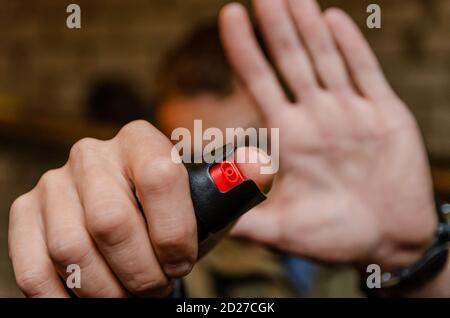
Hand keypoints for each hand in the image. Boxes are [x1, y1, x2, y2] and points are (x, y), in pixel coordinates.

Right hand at [8, 120, 269, 296]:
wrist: (130, 219)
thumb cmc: (173, 216)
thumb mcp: (209, 202)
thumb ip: (235, 185)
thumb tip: (261, 167)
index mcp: (141, 141)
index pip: (161, 177)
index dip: (175, 231)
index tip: (182, 262)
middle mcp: (93, 153)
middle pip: (111, 220)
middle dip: (141, 271)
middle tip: (156, 287)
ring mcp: (54, 181)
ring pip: (73, 247)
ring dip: (108, 289)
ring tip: (130, 296)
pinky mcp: (26, 211)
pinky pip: (35, 266)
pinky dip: (64, 298)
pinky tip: (90, 301)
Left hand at [220, 0, 436, 270]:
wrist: (388, 241)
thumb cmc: (336, 238)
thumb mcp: (283, 230)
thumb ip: (245, 220)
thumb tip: (201, 223)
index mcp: (288, 139)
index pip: (260, 83)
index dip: (244, 50)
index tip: (228, 16)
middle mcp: (316, 118)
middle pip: (291, 60)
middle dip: (275, 25)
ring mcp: (349, 112)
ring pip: (325, 58)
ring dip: (309, 25)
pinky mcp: (383, 115)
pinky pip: (365, 74)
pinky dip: (351, 47)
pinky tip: (334, 20)